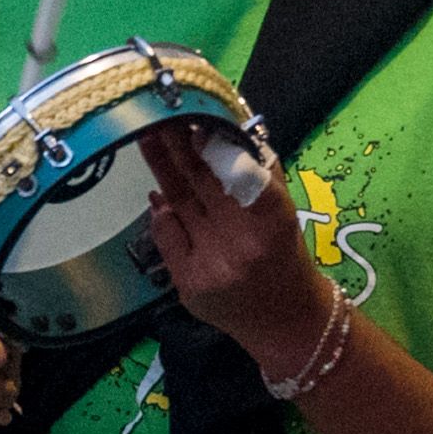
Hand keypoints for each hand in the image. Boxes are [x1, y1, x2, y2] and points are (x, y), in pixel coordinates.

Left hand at [139, 127, 333, 372]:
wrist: (285, 320)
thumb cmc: (285, 255)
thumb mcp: (284, 212)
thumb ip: (260, 173)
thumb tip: (226, 130)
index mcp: (273, 218)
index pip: (237, 170)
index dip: (211, 144)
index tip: (192, 118)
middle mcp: (242, 241)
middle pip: (201, 182)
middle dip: (176, 145)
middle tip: (155, 114)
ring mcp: (211, 263)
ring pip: (179, 203)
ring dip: (162, 168)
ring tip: (147, 137)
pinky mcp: (188, 282)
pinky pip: (166, 235)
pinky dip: (161, 212)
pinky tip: (158, 195)